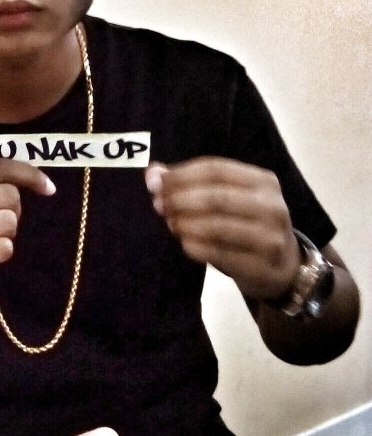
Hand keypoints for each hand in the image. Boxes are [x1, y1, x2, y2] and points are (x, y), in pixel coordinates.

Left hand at [145, 157, 299, 299]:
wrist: (283, 266)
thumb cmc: (247, 224)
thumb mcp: (228, 198)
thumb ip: (191, 182)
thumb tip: (153, 173)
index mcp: (263, 181)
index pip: (215, 169)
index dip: (181, 175)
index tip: (155, 183)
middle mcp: (271, 206)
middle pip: (216, 196)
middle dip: (180, 199)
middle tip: (158, 205)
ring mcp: (270, 237)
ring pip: (217, 226)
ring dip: (186, 224)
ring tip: (171, 224)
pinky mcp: (262, 266)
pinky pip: (219, 254)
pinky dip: (195, 247)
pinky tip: (185, 243)